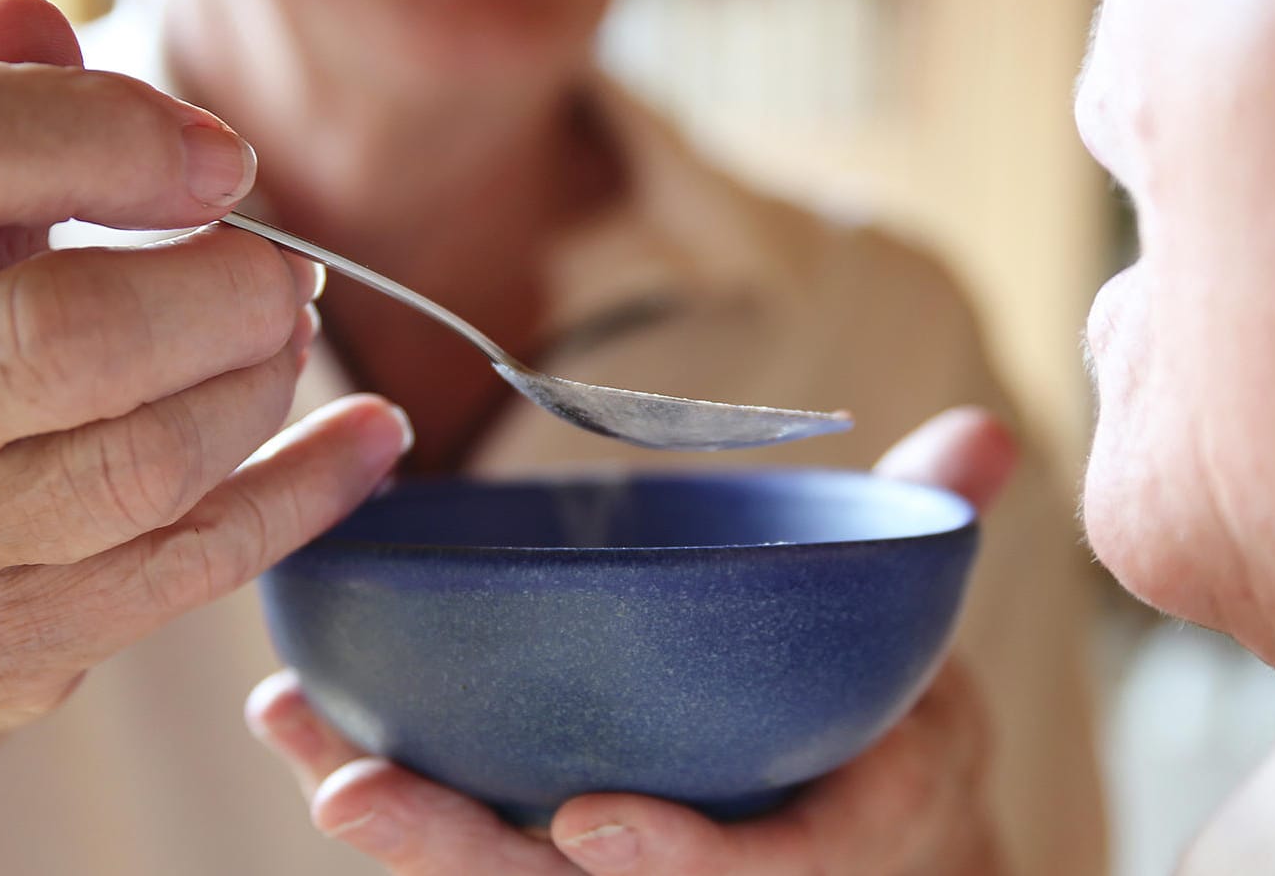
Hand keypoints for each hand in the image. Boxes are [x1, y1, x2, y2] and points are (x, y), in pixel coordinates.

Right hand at [0, 0, 412, 762]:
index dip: (104, 134)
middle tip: (278, 272)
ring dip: (257, 384)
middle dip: (219, 291)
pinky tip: (369, 439)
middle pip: (66, 335)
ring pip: (142, 464)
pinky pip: (193, 565)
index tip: (221, 161)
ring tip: (285, 339)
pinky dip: (308, 491)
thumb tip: (36, 18)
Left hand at [248, 407, 1013, 875]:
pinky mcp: (568, 822)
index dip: (681, 860)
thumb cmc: (885, 714)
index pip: (761, 871)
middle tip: (356, 794)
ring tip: (292, 730)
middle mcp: (719, 863)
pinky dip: (396, 768)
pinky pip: (478, 815)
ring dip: (395, 807)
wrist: (863, 797)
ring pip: (504, 864)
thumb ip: (938, 534)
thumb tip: (982, 441)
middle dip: (464, 855)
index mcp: (828, 834)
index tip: (588, 825)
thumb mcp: (925, 634)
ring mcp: (634, 847)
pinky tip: (305, 711)